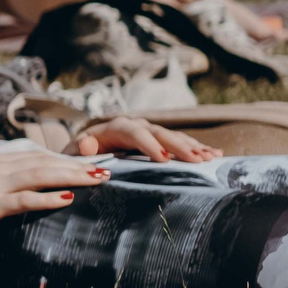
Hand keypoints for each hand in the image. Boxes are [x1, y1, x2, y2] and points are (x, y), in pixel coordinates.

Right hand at [0, 151, 107, 247]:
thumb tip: (19, 190)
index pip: (35, 156)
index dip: (64, 159)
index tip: (88, 164)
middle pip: (43, 162)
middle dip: (76, 165)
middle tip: (104, 169)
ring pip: (39, 175)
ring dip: (71, 176)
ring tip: (97, 179)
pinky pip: (24, 199)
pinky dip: (48, 197)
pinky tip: (68, 199)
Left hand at [71, 118, 219, 161]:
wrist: (80, 155)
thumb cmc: (76, 157)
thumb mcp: (72, 154)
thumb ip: (78, 149)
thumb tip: (87, 143)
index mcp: (113, 128)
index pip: (134, 133)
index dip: (149, 144)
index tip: (164, 158)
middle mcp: (134, 126)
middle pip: (159, 133)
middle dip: (178, 146)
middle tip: (196, 160)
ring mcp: (147, 133)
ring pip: (173, 137)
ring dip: (192, 147)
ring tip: (210, 158)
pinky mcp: (157, 141)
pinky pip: (179, 143)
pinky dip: (196, 148)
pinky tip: (215, 154)